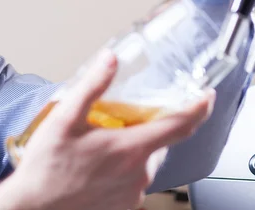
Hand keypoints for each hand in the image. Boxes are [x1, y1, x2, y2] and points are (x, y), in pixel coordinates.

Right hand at [0, 50, 214, 209]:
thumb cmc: (47, 169)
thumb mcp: (65, 119)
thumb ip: (91, 86)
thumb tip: (110, 60)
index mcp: (130, 149)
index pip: (180, 125)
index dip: (199, 107)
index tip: (207, 95)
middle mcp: (139, 173)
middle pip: (162, 141)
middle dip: (153, 124)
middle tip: (130, 114)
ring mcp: (133, 193)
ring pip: (147, 161)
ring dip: (137, 146)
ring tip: (108, 140)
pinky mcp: (124, 206)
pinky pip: (136, 179)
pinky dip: (127, 166)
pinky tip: (102, 163)